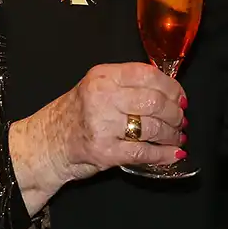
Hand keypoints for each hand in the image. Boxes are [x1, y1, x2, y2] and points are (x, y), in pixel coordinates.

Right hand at [10, 62, 186, 212]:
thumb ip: (127, 84)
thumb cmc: (76, 114)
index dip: (171, 87)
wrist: (46, 143)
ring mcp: (102, 125)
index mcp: (103, 75)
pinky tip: (174, 154)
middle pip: (153, 101)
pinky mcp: (104, 151)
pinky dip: (163, 154)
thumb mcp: (97, 87)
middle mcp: (102, 96)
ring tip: (177, 137)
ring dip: (171, 134)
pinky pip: (143, 151)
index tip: (181, 98)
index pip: (147, 74)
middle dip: (174, 113)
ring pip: (151, 127)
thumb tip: (170, 91)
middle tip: (181, 120)